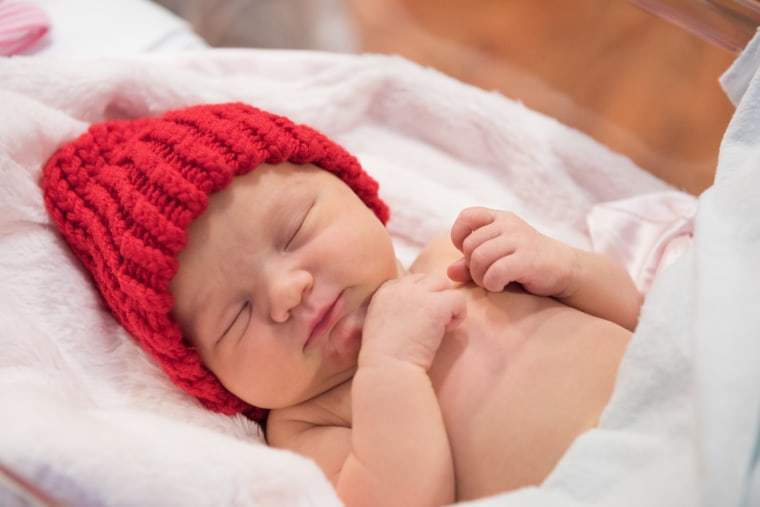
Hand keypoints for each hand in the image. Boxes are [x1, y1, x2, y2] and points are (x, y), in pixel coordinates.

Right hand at [360, 274, 465, 370]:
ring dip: (446, 305)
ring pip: (444, 285)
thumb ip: (394, 309)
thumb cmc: (384, 357)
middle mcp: (400, 287)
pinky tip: (447, 331)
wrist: (387, 369)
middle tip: (431, 325)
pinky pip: (458, 298)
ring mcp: (418, 294)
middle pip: (429, 280)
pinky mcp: (436, 305)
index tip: (418, 321)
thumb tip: (416, 310)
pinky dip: (458, 315)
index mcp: (385, 291)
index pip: (412, 281)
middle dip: (435, 299)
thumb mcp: (379, 324)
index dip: (421, 299)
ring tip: (440, 328)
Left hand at [447, 207, 575, 296]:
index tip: (470, 254)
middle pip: (470, 245)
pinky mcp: (527, 259)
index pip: (466, 216)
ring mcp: (519, 240)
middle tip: (485, 276)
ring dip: (480, 277)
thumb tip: (450, 272)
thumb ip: (471, 262)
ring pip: (479, 258)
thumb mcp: (497, 257)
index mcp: (499, 218)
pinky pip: (495, 272)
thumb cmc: (526, 263)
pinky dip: (492, 283)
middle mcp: (509, 225)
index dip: (459, 236)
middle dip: (472, 266)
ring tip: (492, 282)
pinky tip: (500, 285)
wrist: (565, 269)